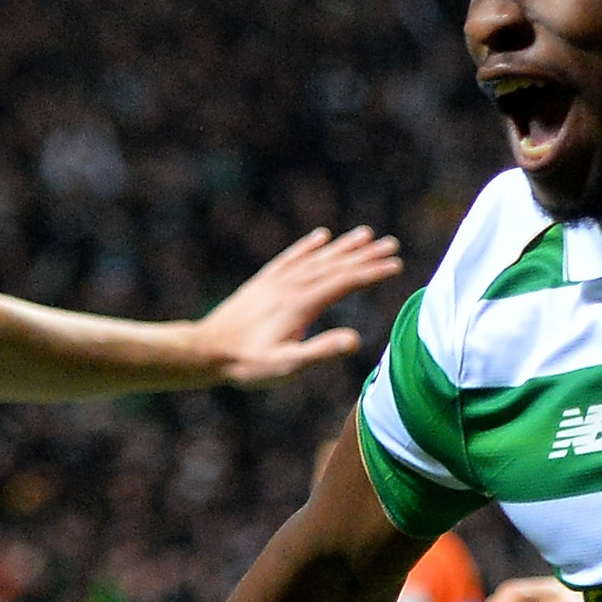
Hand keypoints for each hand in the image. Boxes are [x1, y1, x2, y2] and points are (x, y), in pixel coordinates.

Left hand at [180, 227, 404, 386]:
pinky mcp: (263, 282)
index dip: (372, 273)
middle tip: (391, 244)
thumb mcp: (286, 366)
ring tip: (364, 234)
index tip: (396, 264)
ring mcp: (276, 282)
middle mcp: (290, 286)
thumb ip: (320, 351)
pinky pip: (291, 258)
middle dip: (364, 255)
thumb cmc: (247, 364)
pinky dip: (308, 246)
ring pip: (316, 258)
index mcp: (301, 305)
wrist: (205, 350)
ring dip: (342, 247)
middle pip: (334, 265)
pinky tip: (320, 237)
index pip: (344, 282)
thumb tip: (356, 339)